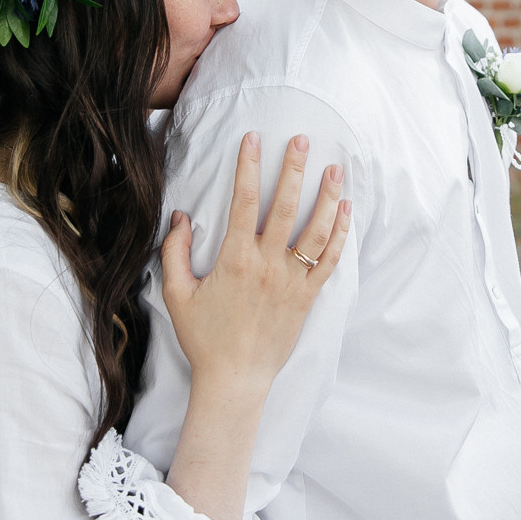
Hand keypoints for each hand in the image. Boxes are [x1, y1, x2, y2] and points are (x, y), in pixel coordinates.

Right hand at [161, 131, 349, 401]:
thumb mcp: (176, 294)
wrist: (235, 381)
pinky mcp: (308, 298)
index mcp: (235, 260)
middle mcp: (268, 266)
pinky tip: (346, 210)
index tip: (253, 138)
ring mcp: (292, 282)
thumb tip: (180, 217)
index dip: (249, 167)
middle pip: (286, 206)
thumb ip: (174, 252)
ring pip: (316, 231)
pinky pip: (330, 261)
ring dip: (327, 197)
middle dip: (295, 169)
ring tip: (335, 169)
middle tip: (302, 139)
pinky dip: (341, 233)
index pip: (244, 202)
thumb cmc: (204, 339)